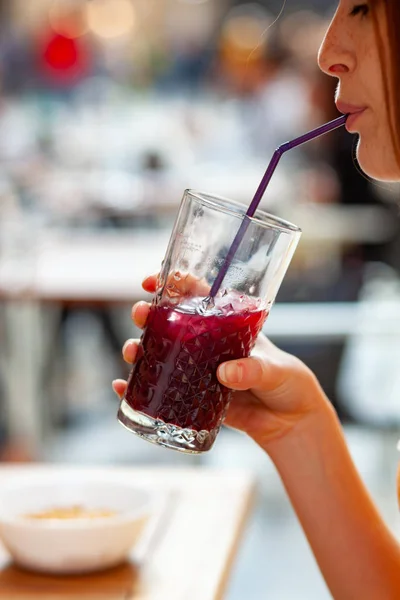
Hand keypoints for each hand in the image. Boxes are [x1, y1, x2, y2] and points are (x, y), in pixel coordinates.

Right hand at [113, 275, 329, 450]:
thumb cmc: (289, 383)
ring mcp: (197, 369)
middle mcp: (207, 343)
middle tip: (141, 314)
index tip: (153, 279)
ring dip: (139, 348)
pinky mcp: (192, 396)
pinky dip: (139, 388)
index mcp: (228, 325)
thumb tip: (224, 372)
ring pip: (160, 353)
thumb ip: (253, 369)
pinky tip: (122, 387)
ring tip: (132, 352)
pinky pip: (161, 389)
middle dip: (149, 315)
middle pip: (171, 322)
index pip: (197, 296)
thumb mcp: (276, 370)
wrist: (290, 422)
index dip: (173, 284)